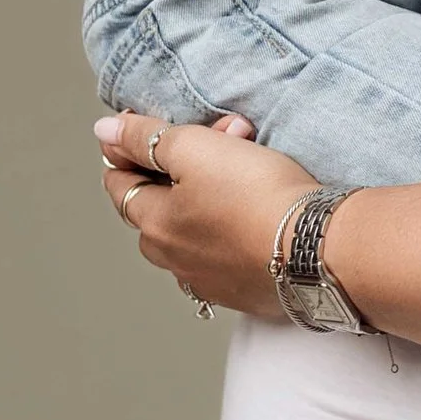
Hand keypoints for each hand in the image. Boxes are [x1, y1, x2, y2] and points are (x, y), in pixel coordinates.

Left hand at [95, 110, 313, 315]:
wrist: (317, 248)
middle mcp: (175, 259)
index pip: (120, 184)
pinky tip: (254, 213)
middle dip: (177, 168)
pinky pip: (225, 252)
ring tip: (242, 170)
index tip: (135, 129)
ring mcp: (211, 280)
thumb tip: (103, 132)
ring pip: (193, 229)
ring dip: (206, 198)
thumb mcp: (194, 148)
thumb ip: (144, 138)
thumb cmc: (256, 196)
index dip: (125, 152)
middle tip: (215, 140)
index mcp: (154, 225)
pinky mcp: (247, 290)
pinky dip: (230, 228)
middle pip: (158, 207)